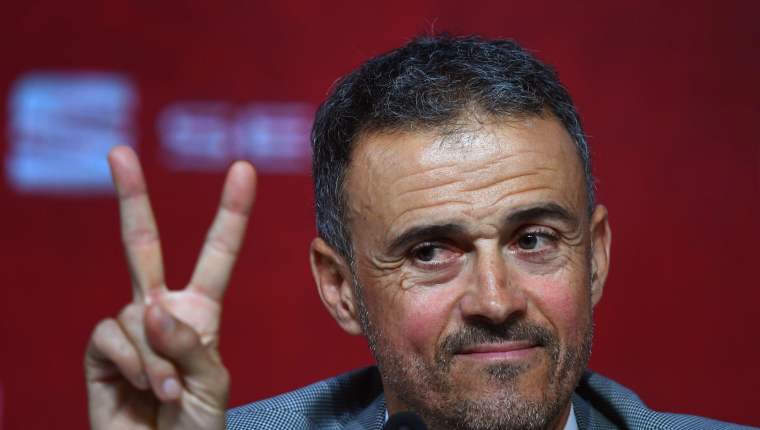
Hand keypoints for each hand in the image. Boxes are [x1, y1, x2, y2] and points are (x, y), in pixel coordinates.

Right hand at [84, 146, 255, 428]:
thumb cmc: (195, 424)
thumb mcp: (210, 383)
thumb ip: (189, 344)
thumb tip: (152, 309)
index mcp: (200, 311)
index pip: (217, 254)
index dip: (231, 213)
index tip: (242, 168)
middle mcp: (161, 311)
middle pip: (144, 245)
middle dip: (131, 198)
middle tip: (119, 152)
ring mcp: (129, 328)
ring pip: (138, 313)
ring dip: (159, 358)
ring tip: (168, 392)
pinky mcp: (101, 351)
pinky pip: (115, 336)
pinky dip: (136, 364)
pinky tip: (145, 389)